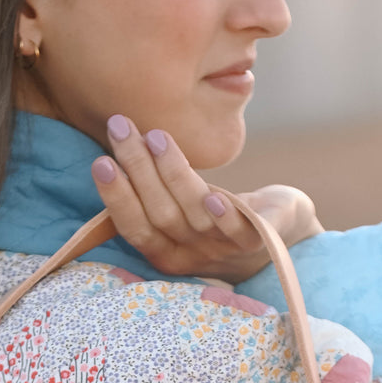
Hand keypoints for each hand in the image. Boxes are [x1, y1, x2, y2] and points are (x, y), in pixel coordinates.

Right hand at [92, 116, 322, 284]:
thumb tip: (117, 148)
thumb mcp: (182, 209)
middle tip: (120, 128)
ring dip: (173, 175)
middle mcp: (192, 255)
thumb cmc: (219, 216)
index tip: (100, 161)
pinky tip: (213, 194)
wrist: (281, 233)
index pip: (135, 229)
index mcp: (167, 253)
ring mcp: (224, 250)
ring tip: (157, 137)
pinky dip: (225, 216)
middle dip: (137, 170)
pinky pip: (241, 232)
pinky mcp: (258, 241)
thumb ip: (155, 192)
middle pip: (160, 216)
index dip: (117, 199)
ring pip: (194, 215)